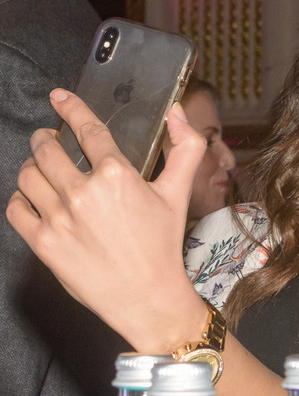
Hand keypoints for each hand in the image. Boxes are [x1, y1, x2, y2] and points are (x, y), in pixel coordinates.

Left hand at [6, 89, 210, 351]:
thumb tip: (176, 111)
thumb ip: (184, 149)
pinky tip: (33, 200)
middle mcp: (83, 194)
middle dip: (44, 140)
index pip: (87, 130)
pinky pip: (16, 209)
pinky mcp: (43, 243)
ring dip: (31, 166)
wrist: (147, 296)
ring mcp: (59, 219)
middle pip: (47, 150)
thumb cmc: (163, 245)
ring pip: (27, 176)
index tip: (59, 98)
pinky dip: (20, 199)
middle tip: (48, 141)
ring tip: (40, 169)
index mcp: (117, 176)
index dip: (71, 108)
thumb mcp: (179, 194)